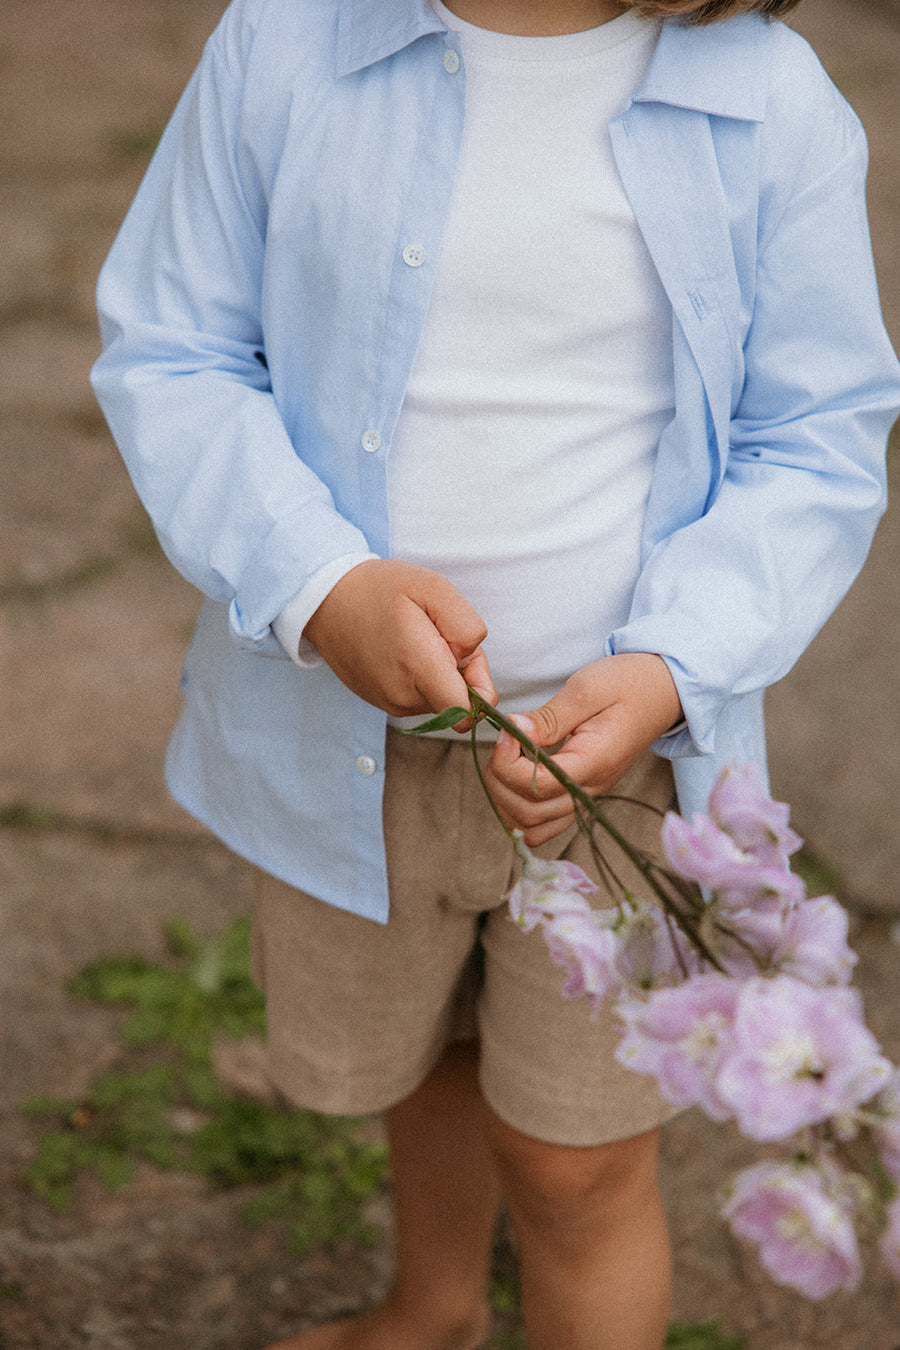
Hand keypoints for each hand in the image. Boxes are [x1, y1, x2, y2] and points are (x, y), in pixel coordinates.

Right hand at [302, 558, 496, 721]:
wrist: (327, 600)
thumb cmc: (381, 589)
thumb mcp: (433, 588)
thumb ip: (467, 627)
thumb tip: (471, 660)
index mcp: (418, 668)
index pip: (465, 714)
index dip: (480, 690)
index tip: (469, 659)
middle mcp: (402, 696)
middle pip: (457, 705)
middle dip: (461, 674)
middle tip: (439, 634)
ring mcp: (389, 703)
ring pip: (438, 702)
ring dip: (440, 675)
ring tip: (418, 638)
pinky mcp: (381, 702)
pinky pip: (418, 699)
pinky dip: (421, 679)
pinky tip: (403, 650)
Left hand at [484, 654, 681, 846]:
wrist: (660, 691)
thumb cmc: (627, 683)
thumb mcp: (586, 688)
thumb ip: (549, 717)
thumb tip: (514, 732)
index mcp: (594, 762)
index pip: (538, 786)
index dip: (508, 762)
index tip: (506, 731)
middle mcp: (592, 788)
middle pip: (529, 813)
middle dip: (501, 780)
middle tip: (502, 742)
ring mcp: (588, 795)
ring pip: (533, 827)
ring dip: (507, 799)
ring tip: (506, 759)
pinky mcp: (582, 794)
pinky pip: (546, 824)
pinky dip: (521, 810)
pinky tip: (516, 777)